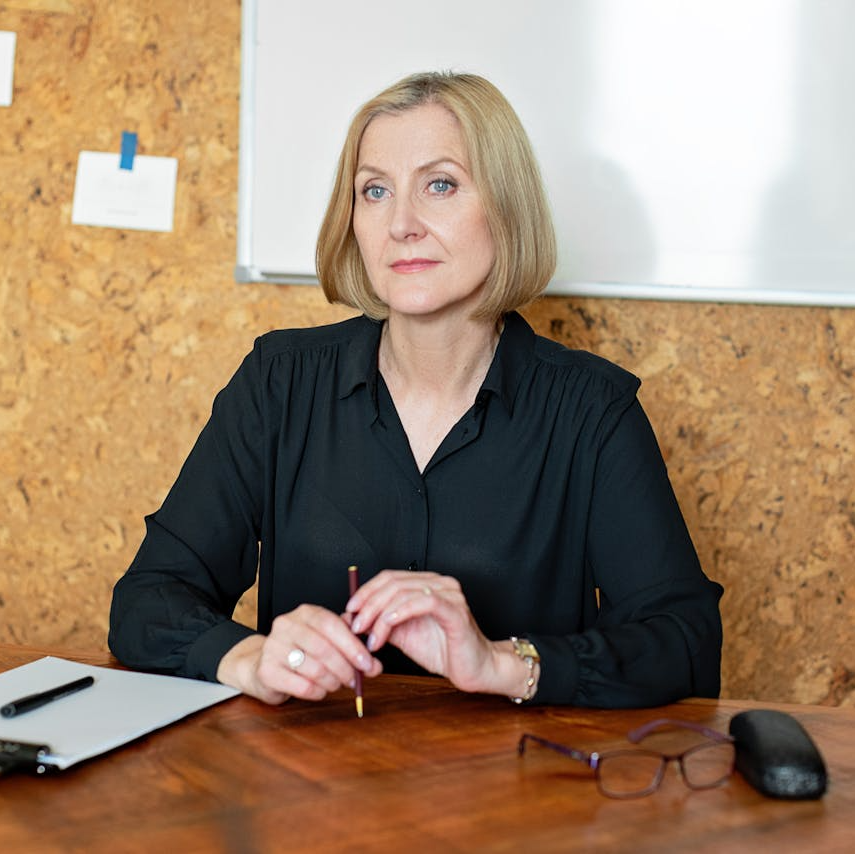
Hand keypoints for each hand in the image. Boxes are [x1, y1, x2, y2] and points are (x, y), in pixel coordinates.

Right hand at [216, 604, 381, 704]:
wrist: (262, 664)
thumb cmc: (301, 651)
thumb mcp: (326, 640)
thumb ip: (351, 646)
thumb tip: (375, 663)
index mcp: (305, 613)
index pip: (332, 625)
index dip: (352, 646)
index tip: (368, 663)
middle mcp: (287, 625)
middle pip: (324, 648)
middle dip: (345, 668)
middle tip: (354, 680)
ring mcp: (273, 647)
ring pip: (314, 669)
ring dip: (333, 681)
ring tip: (337, 684)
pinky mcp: (267, 671)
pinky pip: (302, 686)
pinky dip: (318, 692)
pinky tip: (321, 690)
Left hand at [346, 570, 498, 693]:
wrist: (474, 670)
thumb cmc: (443, 650)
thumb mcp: (404, 635)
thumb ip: (382, 623)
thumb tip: (352, 618)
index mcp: (426, 584)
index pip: (389, 577)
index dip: (366, 591)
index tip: (350, 611)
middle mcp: (439, 583)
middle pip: (393, 583)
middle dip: (369, 604)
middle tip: (356, 626)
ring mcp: (449, 594)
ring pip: (404, 592)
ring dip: (381, 614)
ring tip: (372, 638)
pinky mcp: (456, 610)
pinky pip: (424, 602)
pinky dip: (400, 612)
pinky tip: (388, 625)